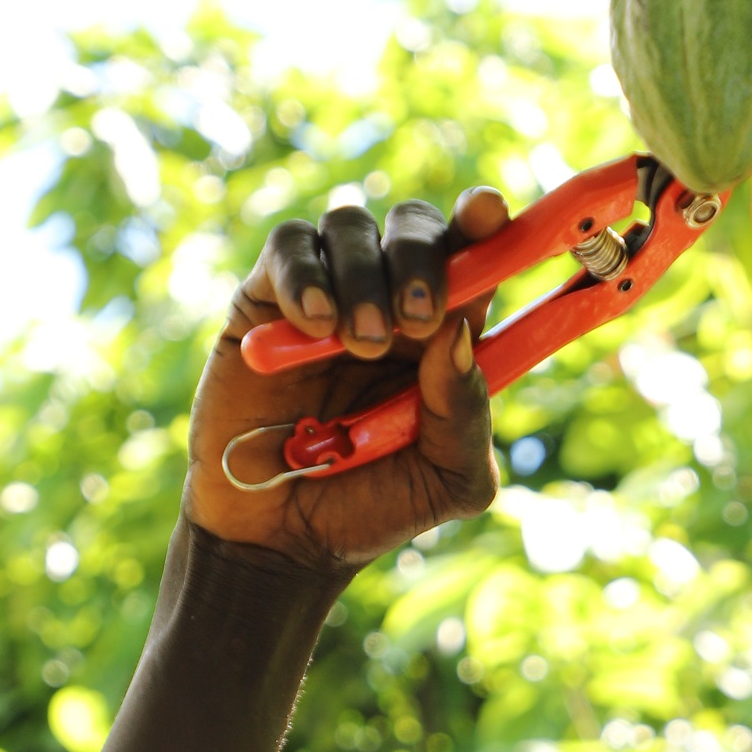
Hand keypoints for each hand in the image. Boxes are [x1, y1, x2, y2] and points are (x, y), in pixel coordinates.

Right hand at [186, 189, 508, 573]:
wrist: (283, 538)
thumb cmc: (375, 507)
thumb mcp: (448, 479)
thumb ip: (467, 414)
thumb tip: (459, 332)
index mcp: (448, 332)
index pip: (476, 254)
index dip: (484, 222)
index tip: (486, 213)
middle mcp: (391, 298)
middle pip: (414, 223)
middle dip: (421, 257)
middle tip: (417, 321)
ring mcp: (328, 290)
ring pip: (351, 225)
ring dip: (364, 277)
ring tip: (357, 345)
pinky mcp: (266, 299)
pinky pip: (288, 246)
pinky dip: (306, 276)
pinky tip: (314, 326)